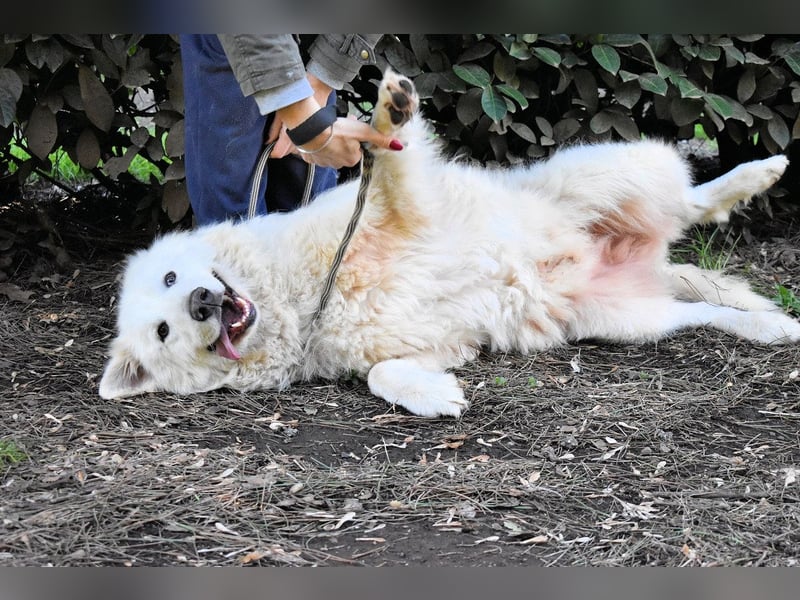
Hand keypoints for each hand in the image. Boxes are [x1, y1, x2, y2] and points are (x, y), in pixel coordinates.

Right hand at [267, 73, 401, 167]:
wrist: (309, 129)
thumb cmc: (336, 131)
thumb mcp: (363, 131)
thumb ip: (380, 139)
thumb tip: (399, 147)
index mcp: (352, 160)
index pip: (358, 148)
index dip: (356, 137)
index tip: (352, 128)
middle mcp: (338, 164)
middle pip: (346, 149)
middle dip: (346, 138)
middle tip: (342, 126)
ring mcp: (323, 162)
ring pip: (332, 150)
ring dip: (332, 140)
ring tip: (329, 129)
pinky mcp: (311, 158)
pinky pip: (318, 151)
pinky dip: (319, 144)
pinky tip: (319, 136)